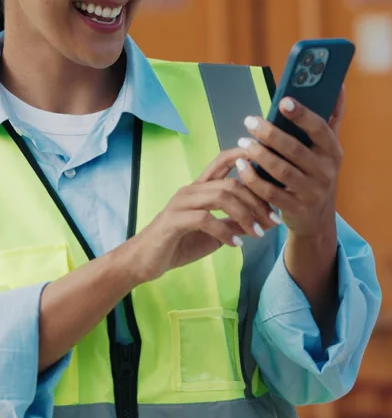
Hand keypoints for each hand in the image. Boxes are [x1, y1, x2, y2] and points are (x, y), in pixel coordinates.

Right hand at [128, 148, 281, 283]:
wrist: (144, 261)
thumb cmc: (178, 244)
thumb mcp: (214, 234)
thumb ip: (234, 224)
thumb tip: (264, 221)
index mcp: (199, 188)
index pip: (222, 161)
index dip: (245, 156)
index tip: (271, 166)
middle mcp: (191, 190)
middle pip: (231, 182)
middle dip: (257, 200)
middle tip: (273, 220)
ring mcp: (181, 203)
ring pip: (220, 196)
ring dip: (245, 215)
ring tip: (258, 233)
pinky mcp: (174, 220)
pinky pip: (205, 219)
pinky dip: (225, 231)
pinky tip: (235, 244)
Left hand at [233, 87, 344, 236]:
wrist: (317, 218)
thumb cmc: (316, 172)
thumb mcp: (326, 148)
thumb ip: (330, 117)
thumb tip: (338, 84)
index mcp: (332, 151)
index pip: (319, 129)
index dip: (302, 115)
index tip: (283, 101)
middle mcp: (325, 171)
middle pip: (295, 150)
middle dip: (270, 134)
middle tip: (250, 121)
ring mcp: (311, 192)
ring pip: (282, 171)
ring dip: (259, 155)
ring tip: (243, 141)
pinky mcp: (295, 209)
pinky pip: (271, 193)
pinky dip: (253, 179)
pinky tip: (241, 165)